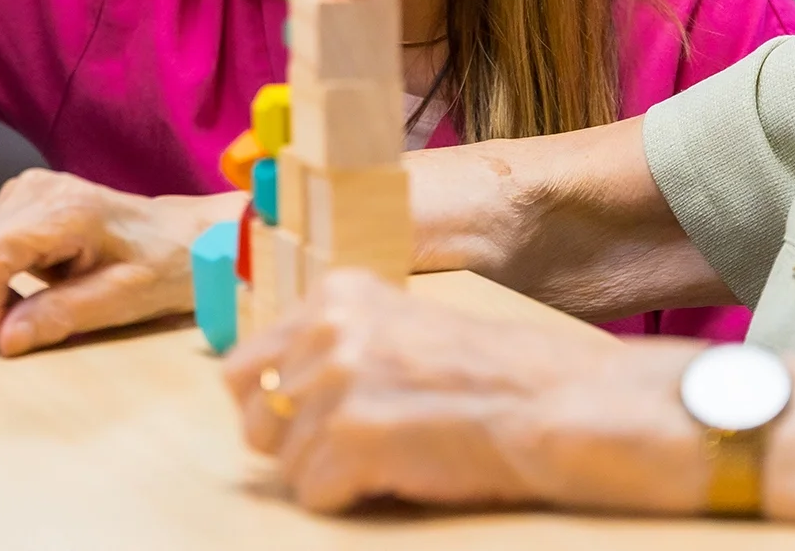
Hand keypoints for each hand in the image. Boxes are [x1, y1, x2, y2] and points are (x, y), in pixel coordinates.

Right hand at [0, 168, 240, 355]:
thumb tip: (4, 341)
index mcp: (63, 210)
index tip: (9, 335)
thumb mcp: (119, 300)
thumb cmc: (163, 267)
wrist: (185, 234)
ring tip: (43, 300)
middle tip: (30, 325)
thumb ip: (59, 316)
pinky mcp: (21, 196)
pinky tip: (41, 278)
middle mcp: (34, 189)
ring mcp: (24, 188)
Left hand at [223, 269, 708, 514]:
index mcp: (334, 294)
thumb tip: (265, 391)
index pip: (241, 366)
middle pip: (252, 418)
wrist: (553, 404)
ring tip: (390, 458)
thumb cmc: (490, 375)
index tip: (310, 420)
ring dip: (331, 475)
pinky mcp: (353, 437)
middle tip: (350, 448)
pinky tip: (397, 478)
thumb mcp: (399, 327)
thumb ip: (336, 344)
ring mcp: (337, 382)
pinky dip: (351, 499)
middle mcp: (327, 330)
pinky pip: (315, 495)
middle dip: (292, 444)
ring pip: (285, 465)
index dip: (272, 407)